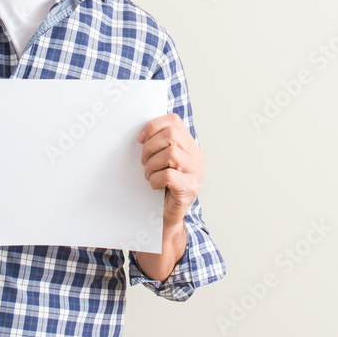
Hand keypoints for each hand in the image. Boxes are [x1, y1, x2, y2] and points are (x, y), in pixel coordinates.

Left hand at [138, 113, 203, 227]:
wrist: (168, 215)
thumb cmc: (162, 186)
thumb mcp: (162, 160)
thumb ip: (159, 144)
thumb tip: (142, 133)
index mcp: (190, 145)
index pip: (174, 121)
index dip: (153, 126)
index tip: (140, 139)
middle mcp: (196, 156)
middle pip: (171, 134)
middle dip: (150, 146)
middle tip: (144, 160)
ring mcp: (195, 173)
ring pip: (171, 153)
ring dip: (152, 164)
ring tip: (149, 174)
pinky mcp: (190, 189)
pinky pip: (169, 175)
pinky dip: (155, 179)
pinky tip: (154, 185)